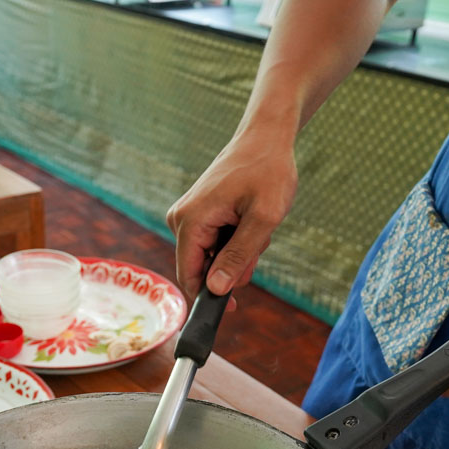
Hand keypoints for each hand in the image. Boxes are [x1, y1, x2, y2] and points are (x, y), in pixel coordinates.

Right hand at [166, 128, 296, 296]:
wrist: (266, 138)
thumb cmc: (268, 171)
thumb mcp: (262, 219)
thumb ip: (238, 256)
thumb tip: (216, 290)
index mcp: (191, 221)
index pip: (189, 276)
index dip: (209, 299)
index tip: (233, 310)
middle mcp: (180, 219)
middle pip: (202, 269)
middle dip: (234, 265)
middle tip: (259, 241)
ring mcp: (187, 216)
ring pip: (212, 257)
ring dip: (239, 250)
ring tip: (256, 225)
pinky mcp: (197, 214)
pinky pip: (215, 243)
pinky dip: (237, 239)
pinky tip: (249, 219)